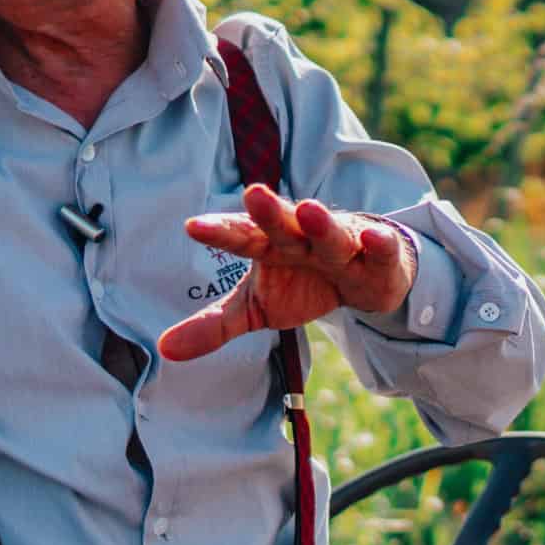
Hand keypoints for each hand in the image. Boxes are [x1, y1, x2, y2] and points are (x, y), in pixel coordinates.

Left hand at [160, 185, 415, 361]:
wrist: (364, 279)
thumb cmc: (303, 285)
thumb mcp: (257, 308)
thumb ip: (215, 325)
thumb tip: (164, 350)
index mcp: (269, 247)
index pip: (241, 237)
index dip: (220, 232)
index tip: (193, 227)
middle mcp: (303, 239)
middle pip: (283, 224)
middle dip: (269, 211)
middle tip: (252, 194)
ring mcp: (342, 245)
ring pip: (330, 234)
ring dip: (321, 223)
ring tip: (309, 210)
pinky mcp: (378, 258)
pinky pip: (380, 250)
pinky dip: (379, 244)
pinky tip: (376, 238)